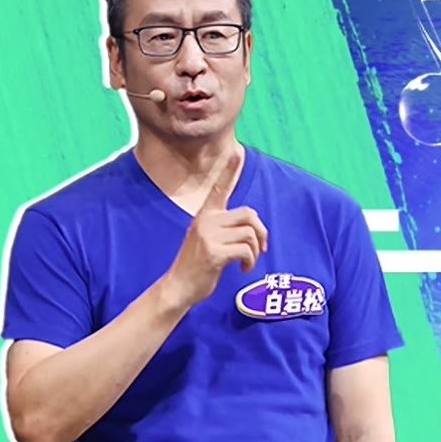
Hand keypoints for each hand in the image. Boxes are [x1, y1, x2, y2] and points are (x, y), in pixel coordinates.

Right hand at [161, 151, 268, 308]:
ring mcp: (208, 236)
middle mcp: (206, 221)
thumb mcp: (209, 240)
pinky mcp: (213, 252)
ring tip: (247, 262)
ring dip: (255, 252)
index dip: (229, 172)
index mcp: (205, 215)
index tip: (236, 153)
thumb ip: (226, 229)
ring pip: (250, 234)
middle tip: (260, 249)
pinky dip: (250, 262)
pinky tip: (242, 269)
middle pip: (250, 215)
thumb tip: (254, 227)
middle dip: (261, 233)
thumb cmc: (199, 265)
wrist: (179, 287)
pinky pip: (246, 250)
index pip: (219, 189)